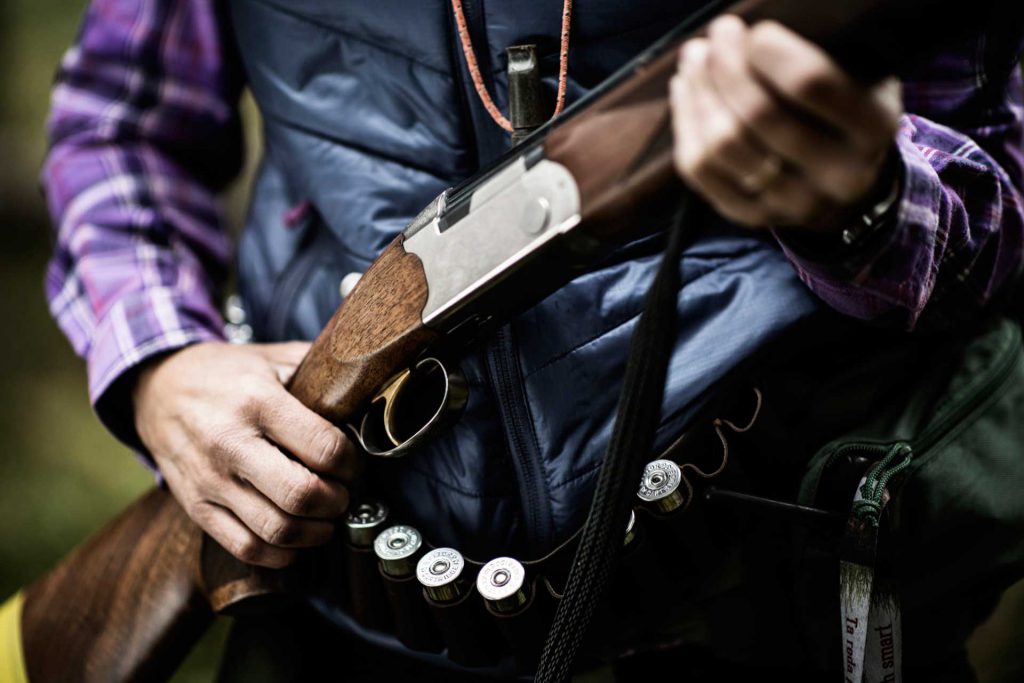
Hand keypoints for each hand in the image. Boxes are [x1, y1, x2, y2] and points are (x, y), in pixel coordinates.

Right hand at [133, 341, 360, 567]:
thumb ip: (320, 370)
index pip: (324, 447)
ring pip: (276, 529)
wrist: (157, 389)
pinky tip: (296, 537)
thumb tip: (371, 384)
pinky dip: (281, 553)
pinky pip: (246, 547)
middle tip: (343, 493)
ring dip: (315, 532)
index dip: (352, 464)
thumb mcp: (273, 357)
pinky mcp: (196, 508)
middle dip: (337, 501)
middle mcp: (231, 443)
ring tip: (324, 516)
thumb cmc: (227, 374)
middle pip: (301, 495)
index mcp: (258, 401)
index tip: (353, 463)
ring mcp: (210, 480)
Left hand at [670, 16, 902, 231]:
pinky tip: (685, 89)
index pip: (811, 83)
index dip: (771, 51)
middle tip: (718, 34)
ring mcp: (792, 203)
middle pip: (758, 114)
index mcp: (872, 128)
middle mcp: (837, 175)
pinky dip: (685, 121)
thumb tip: (750, 35)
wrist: (845, 184)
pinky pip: (699, 170)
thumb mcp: (858, 77)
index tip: (756, 31)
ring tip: (695, 58)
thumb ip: (820, 56)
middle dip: (726, 65)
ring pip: (723, 144)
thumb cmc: (847, 111)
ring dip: (699, 91)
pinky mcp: (751, 216)